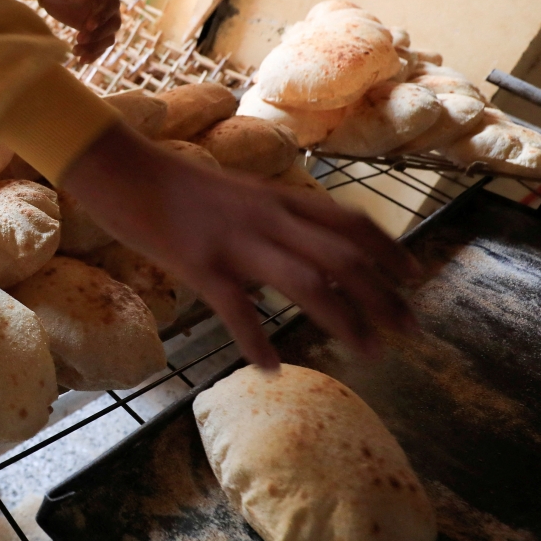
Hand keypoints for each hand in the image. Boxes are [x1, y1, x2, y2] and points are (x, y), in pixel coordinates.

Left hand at [37, 0, 120, 63]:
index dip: (102, 16)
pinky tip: (81, 60)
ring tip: (75, 51)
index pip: (112, 4)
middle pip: (114, 24)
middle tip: (78, 39)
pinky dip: (92, 54)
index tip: (87, 26)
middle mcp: (108, 4)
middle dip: (98, 35)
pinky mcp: (96, 32)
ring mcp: (103, 19)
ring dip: (95, 48)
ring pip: (108, 38)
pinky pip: (100, 46)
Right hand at [62, 123, 420, 369]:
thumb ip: (273, 217)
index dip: (389, 250)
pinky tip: (271, 369)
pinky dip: (257, 341)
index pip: (350, 222)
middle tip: (410, 331)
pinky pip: (237, 309)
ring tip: (368, 353)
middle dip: (384, 295)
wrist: (124, 172)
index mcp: (279, 198)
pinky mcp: (200, 264)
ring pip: (307, 281)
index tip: (415, 277)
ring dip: (344, 319)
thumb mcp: (239, 194)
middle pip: (343, 256)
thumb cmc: (177, 187)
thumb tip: (300, 246)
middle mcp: (268, 218)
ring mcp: (236, 241)